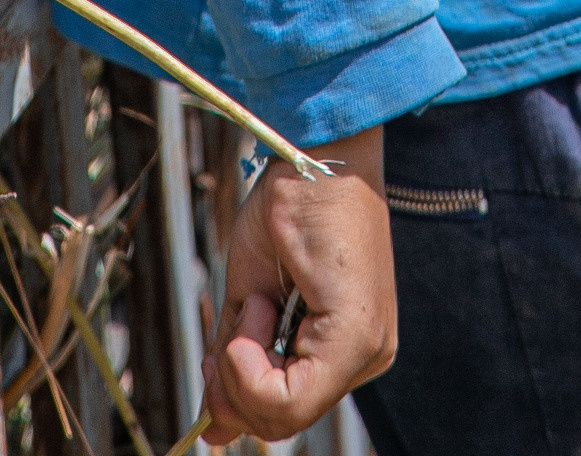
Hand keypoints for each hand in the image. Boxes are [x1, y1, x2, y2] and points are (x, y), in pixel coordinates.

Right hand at [203, 128, 394, 446]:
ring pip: (285, 415)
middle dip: (236, 385)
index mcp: (344, 347)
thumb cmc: (288, 210)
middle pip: (283, 420)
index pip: (286, 408)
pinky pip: (291, 396)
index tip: (215, 353)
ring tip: (257, 300)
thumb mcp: (252, 296)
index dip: (239, 396)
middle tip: (233, 324)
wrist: (311, 151)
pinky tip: (258, 305)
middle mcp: (365, 356)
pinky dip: (249, 361)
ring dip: (243, 362)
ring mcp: (366, 350)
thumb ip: (239, 363)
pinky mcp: (357, 336)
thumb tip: (215, 430)